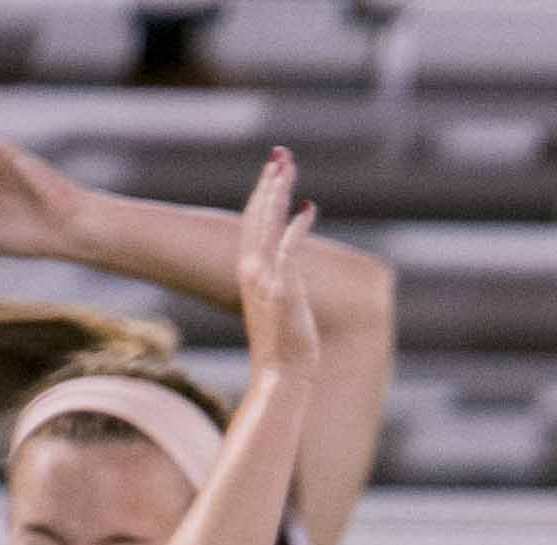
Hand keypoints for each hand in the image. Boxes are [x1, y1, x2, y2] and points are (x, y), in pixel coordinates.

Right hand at [234, 146, 323, 387]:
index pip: (252, 224)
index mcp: (248, 273)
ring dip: (278, 192)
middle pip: (257, 215)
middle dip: (269, 184)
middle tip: (280, 157)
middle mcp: (251, 270)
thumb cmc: (283, 349)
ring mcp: (265, 278)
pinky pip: (289, 247)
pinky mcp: (283, 288)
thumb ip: (281, 285)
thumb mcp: (277, 309)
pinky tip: (308, 208)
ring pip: (268, 223)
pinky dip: (297, 225)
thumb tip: (288, 275)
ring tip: (288, 167)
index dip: (262, 196)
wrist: (282, 376)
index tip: (273, 174)